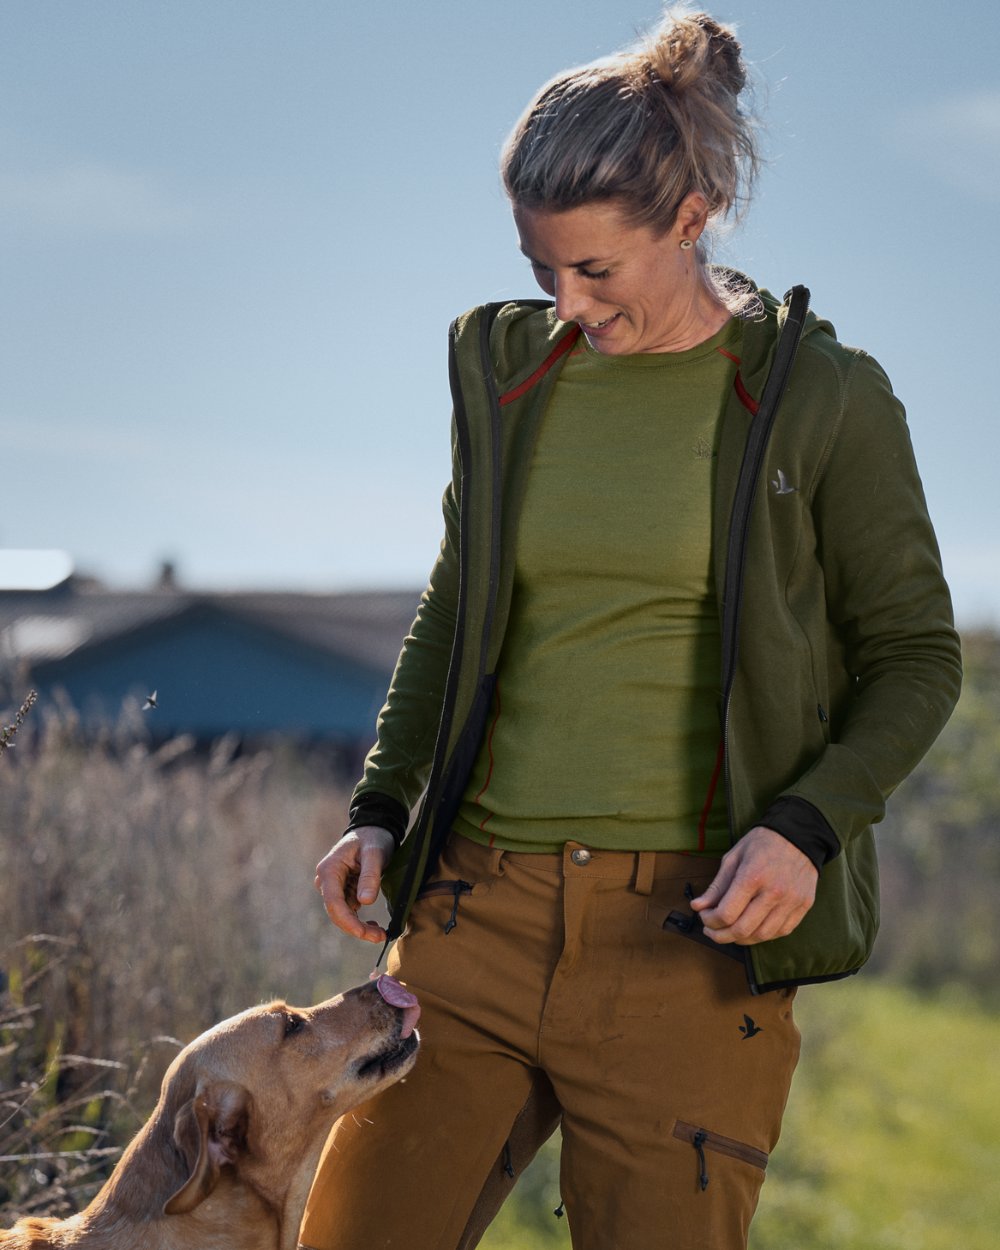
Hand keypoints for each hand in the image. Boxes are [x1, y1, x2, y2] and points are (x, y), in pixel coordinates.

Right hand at [314, 826, 394, 942]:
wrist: (373, 830)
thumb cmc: (373, 838)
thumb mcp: (375, 853)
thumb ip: (370, 876)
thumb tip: (364, 902)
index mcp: (330, 870)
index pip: (334, 902)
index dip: (348, 921)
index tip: (364, 933)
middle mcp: (326, 880)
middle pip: (336, 912)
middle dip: (356, 928)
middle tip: (380, 937)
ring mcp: (333, 886)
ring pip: (342, 913)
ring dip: (358, 925)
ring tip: (380, 932)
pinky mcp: (342, 890)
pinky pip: (348, 909)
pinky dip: (359, 919)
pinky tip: (373, 924)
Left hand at [690, 826, 817, 944]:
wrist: (799, 835)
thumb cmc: (762, 844)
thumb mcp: (733, 857)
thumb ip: (716, 886)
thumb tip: (698, 906)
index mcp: (752, 876)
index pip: (726, 913)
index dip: (710, 921)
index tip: (704, 916)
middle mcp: (774, 892)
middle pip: (742, 930)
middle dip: (720, 935)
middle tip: (711, 930)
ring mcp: (791, 902)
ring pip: (762, 936)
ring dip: (741, 939)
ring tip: (729, 931)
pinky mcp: (803, 906)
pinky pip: (781, 932)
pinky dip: (763, 935)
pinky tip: (752, 928)